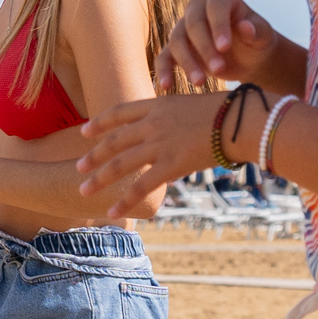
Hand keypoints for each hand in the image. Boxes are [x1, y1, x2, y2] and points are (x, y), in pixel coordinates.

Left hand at [77, 92, 232, 219]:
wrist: (240, 120)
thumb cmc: (226, 111)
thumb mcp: (192, 105)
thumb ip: (174, 117)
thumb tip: (169, 129)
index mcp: (157, 105)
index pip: (120, 112)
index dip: (100, 123)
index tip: (84, 132)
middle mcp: (153, 124)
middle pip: (114, 141)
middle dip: (94, 155)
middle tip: (77, 167)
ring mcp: (160, 144)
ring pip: (120, 164)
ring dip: (99, 179)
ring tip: (83, 191)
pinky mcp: (171, 166)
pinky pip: (142, 187)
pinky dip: (125, 201)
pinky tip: (112, 213)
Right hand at [155, 0, 305, 95]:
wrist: (248, 56)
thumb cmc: (256, 40)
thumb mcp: (263, 35)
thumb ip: (257, 30)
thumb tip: (246, 27)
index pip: (215, 6)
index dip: (218, 25)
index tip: (225, 47)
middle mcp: (198, 7)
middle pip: (193, 23)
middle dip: (204, 47)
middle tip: (219, 69)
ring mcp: (183, 27)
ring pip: (177, 41)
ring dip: (187, 62)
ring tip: (201, 83)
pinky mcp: (175, 49)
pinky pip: (164, 57)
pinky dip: (163, 71)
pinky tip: (166, 86)